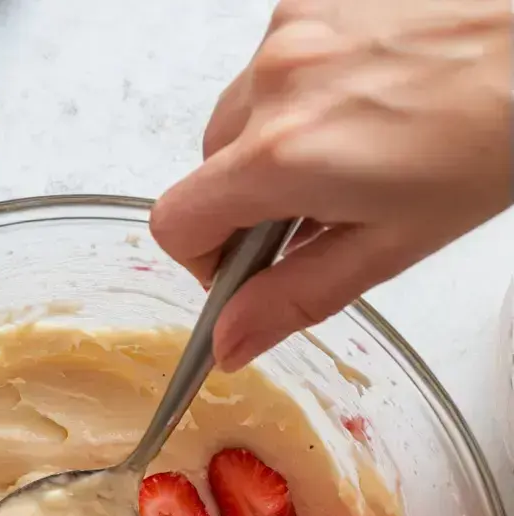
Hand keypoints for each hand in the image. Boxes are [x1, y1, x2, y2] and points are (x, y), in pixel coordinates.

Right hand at [150, 0, 512, 371]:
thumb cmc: (491, 139)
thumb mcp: (391, 246)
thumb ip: (295, 299)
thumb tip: (231, 341)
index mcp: (283, 157)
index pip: (176, 224)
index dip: (204, 261)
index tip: (248, 269)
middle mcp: (274, 82)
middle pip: (208, 166)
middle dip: (249, 200)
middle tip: (321, 212)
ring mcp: (292, 27)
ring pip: (242, 112)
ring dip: (276, 142)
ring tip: (358, 146)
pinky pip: (277, 62)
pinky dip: (305, 90)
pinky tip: (368, 98)